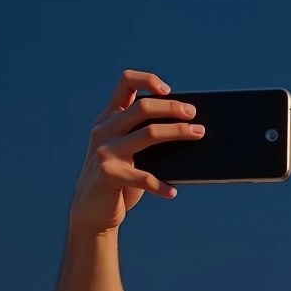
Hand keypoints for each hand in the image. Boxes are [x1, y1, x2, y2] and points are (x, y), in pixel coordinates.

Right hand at [69, 69, 203, 232]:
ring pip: (148, 134)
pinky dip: (161, 186)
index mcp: (110, 118)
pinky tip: (173, 192)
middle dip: (172, 108)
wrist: (92, 210)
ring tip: (198, 135)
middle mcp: (105, 129)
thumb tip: (188, 132)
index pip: (126, 83)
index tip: (169, 90)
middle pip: (143, 107)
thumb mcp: (128, 152)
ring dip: (177, 133)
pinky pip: (143, 178)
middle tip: (194, 115)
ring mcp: (105, 150)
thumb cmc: (119, 180)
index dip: (148, 80)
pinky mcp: (108, 173)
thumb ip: (144, 138)